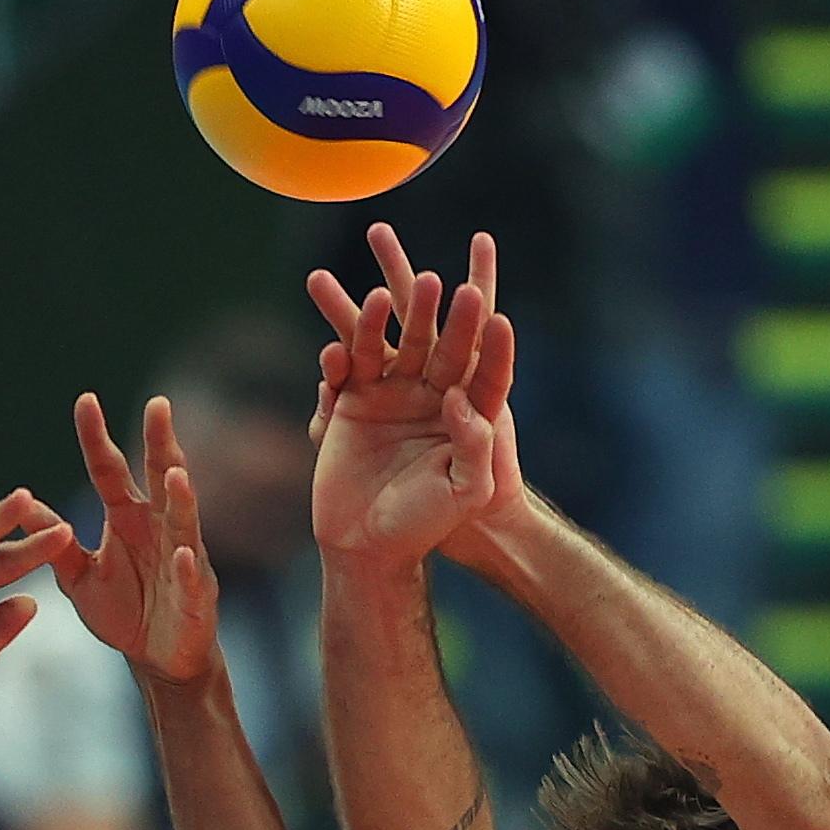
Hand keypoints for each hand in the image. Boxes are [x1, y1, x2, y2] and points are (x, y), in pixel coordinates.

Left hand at [52, 393, 221, 690]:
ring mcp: (182, 559)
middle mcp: (159, 529)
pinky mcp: (195, 598)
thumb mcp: (79, 577)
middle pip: (158, 478)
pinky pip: (190, 581)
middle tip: (158, 406)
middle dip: (159, 444)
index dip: (97, 438)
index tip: (85, 400)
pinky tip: (184, 554)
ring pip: (183, 523)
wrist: (158, 659)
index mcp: (127, 519)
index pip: (110, 470)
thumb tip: (20, 505)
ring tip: (174, 475)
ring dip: (180, 499)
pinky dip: (187, 568)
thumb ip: (55, 542)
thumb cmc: (124, 611)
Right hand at [303, 224, 518, 563]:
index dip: (492, 347)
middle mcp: (432, 396)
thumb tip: (458, 396)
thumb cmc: (423, 524)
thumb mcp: (465, 491)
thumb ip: (474, 444)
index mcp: (468, 415)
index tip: (496, 317)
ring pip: (388, 346)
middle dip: (437, 315)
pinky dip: (338, 360)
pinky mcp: (352, 402)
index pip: (487, 372)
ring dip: (383, 321)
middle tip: (436, 284)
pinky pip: (345, 370)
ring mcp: (391, 395)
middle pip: (438, 345)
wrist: (367, 546)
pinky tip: (334, 350)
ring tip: (381, 295)